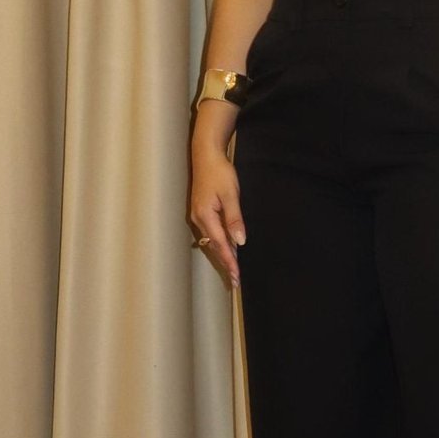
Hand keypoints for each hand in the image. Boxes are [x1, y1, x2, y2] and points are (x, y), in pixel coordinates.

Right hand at [189, 142, 245, 287]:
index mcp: (205, 216)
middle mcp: (199, 219)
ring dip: (222, 255)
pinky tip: (226, 248)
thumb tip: (240, 242)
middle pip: (214, 247)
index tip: (236, 277)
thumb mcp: (231, 194)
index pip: (220, 245)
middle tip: (235, 281)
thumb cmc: (219, 172)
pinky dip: (219, 244)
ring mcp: (198, 216)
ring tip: (232, 270)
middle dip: (225, 264)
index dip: (229, 262)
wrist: (205, 155)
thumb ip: (234, 219)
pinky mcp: (201, 212)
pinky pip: (210, 233)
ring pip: (211, 241)